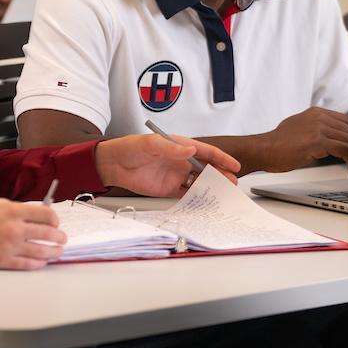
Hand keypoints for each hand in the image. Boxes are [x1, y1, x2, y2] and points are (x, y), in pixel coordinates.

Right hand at [0, 198, 65, 269]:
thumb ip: (18, 209)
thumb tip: (35, 215)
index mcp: (14, 211)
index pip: (45, 214)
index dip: (54, 219)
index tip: (56, 222)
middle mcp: (15, 229)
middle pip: (47, 233)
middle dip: (58, 236)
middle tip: (62, 238)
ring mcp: (11, 246)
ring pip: (41, 251)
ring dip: (53, 251)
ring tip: (58, 251)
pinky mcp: (4, 261)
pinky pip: (27, 264)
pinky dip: (38, 264)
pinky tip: (43, 262)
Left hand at [95, 134, 239, 195]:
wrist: (112, 164)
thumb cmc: (130, 147)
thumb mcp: (151, 144)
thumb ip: (172, 149)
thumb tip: (191, 150)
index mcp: (180, 146)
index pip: (206, 152)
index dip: (221, 158)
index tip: (234, 166)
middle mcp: (181, 161)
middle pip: (206, 169)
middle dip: (221, 175)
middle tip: (232, 184)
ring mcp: (175, 175)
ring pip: (199, 182)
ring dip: (211, 188)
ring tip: (223, 195)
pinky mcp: (168, 189)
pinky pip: (186, 194)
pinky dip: (197, 198)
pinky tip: (205, 203)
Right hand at [261, 108, 347, 179]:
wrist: (263, 150)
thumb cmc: (277, 146)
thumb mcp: (299, 130)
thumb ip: (315, 130)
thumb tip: (329, 140)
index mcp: (316, 113)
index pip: (347, 121)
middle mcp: (320, 117)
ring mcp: (319, 127)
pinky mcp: (318, 141)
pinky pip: (346, 151)